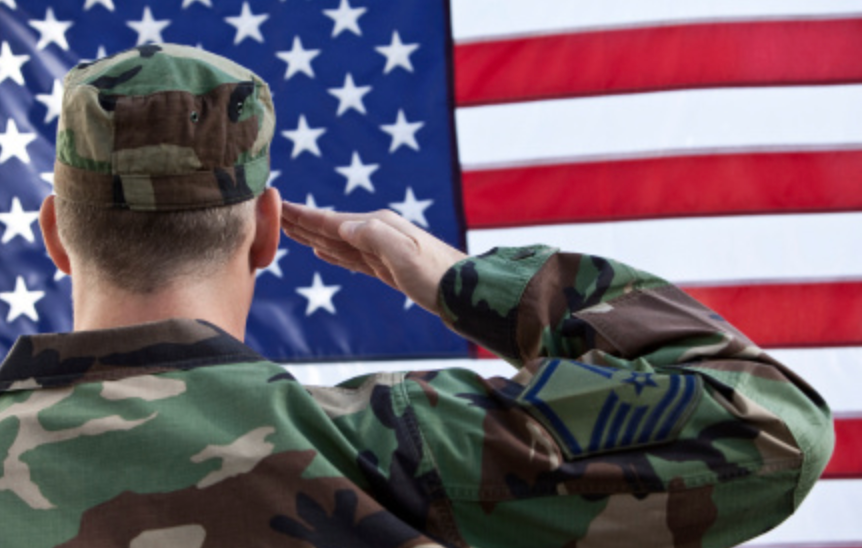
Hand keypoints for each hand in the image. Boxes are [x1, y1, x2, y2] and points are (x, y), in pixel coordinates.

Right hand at [281, 202, 466, 314]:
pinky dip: (334, 253)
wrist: (469, 296)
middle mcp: (378, 233)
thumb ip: (374, 237)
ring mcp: (383, 251)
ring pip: (338, 242)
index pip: (331, 220)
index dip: (303, 215)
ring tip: (290, 229)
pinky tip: (322, 252)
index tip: (277, 203)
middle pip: (331, 227)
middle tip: (272, 212)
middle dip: (302, 221)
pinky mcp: (388, 270)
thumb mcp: (404, 254)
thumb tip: (344, 225)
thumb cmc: (439, 277)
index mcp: (378, 226)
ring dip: (313, 236)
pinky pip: (352, 258)